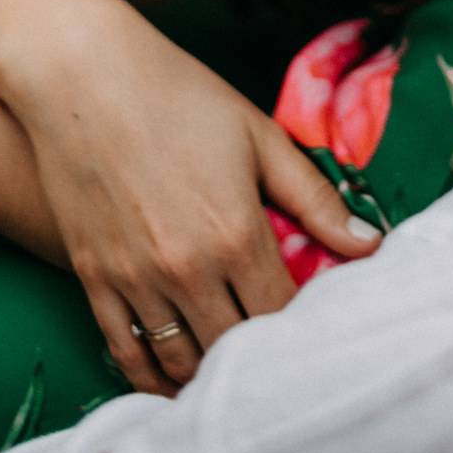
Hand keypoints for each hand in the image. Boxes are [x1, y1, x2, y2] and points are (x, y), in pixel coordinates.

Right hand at [0, 0, 380, 395]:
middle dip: (258, 348)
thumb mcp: (259, 136)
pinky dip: (152, 373)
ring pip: (182, 360)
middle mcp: (187, 268)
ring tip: (228, 359)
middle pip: (235, 344)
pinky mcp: (94, 280)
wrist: (84, 78)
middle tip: (271, 339)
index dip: (301, 319)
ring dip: (208, 368)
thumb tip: (368, 243)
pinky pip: (126, 353)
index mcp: (236, 232)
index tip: (309, 312)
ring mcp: (135, 279)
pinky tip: (172, 373)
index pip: (282, 311)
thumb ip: (314, 197)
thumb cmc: (180, 96)